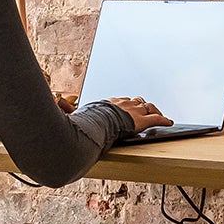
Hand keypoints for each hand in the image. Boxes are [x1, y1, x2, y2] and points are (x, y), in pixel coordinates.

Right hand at [56, 93, 171, 132]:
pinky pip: (157, 119)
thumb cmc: (85, 122)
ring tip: (158, 116)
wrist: (96, 123)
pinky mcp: (142, 120)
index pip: (119, 101)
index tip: (125, 109)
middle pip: (136, 101)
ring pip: (148, 107)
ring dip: (153, 111)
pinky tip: (170, 122)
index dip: (124, 105)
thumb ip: (65, 110)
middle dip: (140, 106)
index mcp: (108, 103)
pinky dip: (164, 120)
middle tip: (144, 111)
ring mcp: (133, 110)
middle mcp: (122, 103)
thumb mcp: (74, 116)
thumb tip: (54, 103)